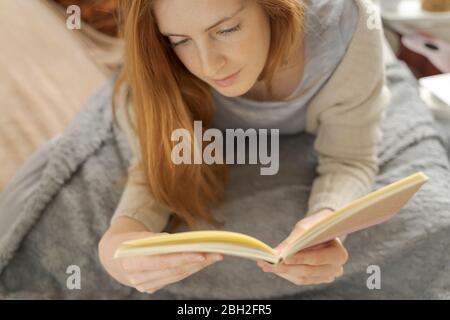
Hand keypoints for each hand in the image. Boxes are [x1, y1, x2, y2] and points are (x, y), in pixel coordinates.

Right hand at [99, 231, 223, 293]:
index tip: (202, 253)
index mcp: (131, 262)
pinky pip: (174, 278)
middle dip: (197, 261)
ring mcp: (144, 285)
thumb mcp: (139, 236)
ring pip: (176, 275)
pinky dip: (189, 269)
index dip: (183, 258)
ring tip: (214, 256)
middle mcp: (137, 278)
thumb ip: (156, 240)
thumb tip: (181, 242)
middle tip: (217, 253)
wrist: (112, 255)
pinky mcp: (150, 287)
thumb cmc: (129, 240)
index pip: (162, 261)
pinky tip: (201, 262)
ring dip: (197, 266)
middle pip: (173, 270)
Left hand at [256, 209, 347, 285]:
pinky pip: (300, 279)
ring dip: (283, 272)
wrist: (323, 230)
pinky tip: (273, 268)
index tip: (283, 257)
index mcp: (339, 254)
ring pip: (302, 278)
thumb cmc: (315, 225)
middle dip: (286, 267)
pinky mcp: (317, 279)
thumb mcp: (305, 228)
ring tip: (266, 265)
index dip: (300, 258)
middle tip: (268, 263)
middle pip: (308, 271)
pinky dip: (286, 273)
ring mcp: (327, 276)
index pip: (318, 259)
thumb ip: (292, 241)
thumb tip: (276, 252)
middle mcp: (336, 268)